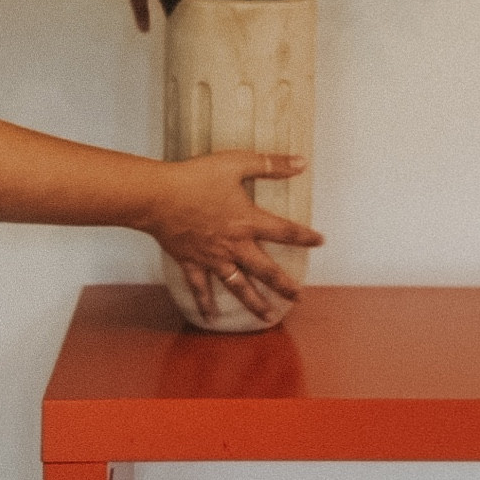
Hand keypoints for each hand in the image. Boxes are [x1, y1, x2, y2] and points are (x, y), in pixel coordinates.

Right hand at [146, 149, 322, 324]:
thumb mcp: (236, 163)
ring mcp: (213, 258)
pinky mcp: (192, 263)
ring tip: (268, 317)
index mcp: (247, 221)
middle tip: (299, 297)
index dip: (305, 237)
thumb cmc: (196, 177)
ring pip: (238, 286)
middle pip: (266, 270)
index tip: (320, 242)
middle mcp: (234, 245)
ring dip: (254, 303)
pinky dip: (205, 303)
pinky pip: (201, 288)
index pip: (284, 232)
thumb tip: (301, 162)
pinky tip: (210, 318)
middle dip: (284, 285)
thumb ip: (270, 164)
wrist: (158, 196)